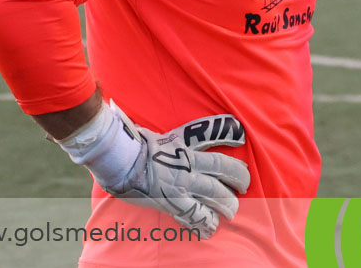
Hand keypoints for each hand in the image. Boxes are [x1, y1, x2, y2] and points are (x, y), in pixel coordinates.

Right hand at [58, 101, 249, 238]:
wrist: (115, 161)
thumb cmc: (131, 145)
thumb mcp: (155, 135)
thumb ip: (170, 140)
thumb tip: (169, 140)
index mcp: (183, 143)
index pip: (211, 133)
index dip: (229, 132)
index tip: (241, 136)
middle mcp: (187, 162)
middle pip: (221, 167)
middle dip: (238, 176)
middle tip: (245, 184)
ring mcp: (181, 183)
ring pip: (214, 193)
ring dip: (227, 202)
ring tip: (232, 210)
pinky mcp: (172, 201)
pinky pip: (194, 214)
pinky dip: (204, 222)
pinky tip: (211, 227)